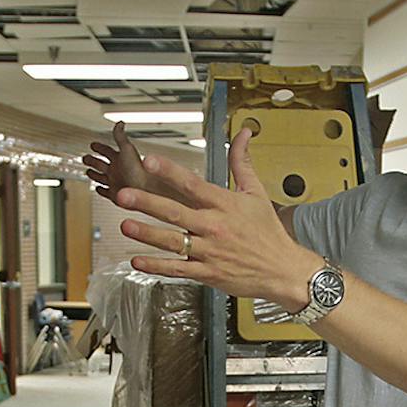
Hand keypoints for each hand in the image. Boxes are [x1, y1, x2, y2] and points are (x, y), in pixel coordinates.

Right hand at [83, 122, 182, 204]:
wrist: (146, 189)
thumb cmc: (140, 169)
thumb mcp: (127, 149)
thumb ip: (120, 137)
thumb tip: (120, 123)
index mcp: (119, 158)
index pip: (106, 150)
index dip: (99, 147)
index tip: (93, 145)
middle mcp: (117, 170)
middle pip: (101, 163)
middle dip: (92, 160)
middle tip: (86, 158)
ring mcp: (115, 182)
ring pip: (101, 177)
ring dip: (94, 174)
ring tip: (89, 172)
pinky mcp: (114, 194)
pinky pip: (105, 191)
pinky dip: (101, 190)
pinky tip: (99, 188)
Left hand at [117, 129, 318, 311]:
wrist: (283, 270)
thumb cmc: (267, 232)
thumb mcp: (256, 192)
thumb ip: (241, 162)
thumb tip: (243, 133)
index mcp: (224, 203)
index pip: (192, 183)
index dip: (169, 171)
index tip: (149, 160)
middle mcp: (214, 226)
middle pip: (175, 211)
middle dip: (147, 202)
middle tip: (124, 195)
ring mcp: (209, 251)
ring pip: (172, 241)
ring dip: (147, 233)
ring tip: (125, 225)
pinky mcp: (208, 273)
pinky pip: (178, 269)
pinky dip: (157, 266)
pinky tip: (137, 260)